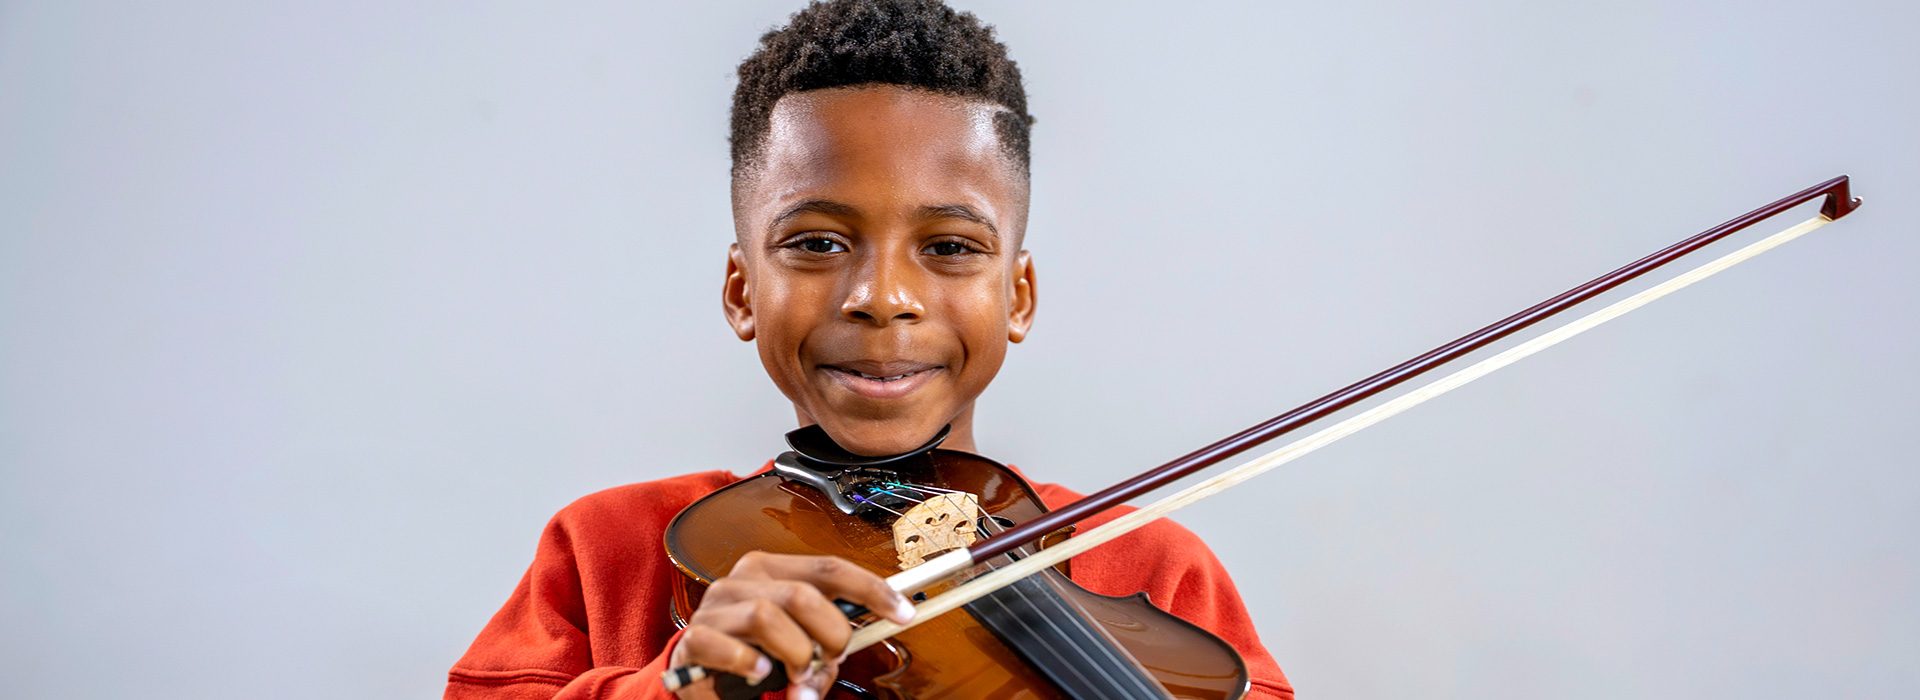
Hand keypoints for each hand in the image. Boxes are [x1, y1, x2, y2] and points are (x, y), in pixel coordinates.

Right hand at [668, 551, 914, 699]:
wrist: (697, 675)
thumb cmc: (754, 653)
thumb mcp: (797, 644)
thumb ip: (825, 645)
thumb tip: (841, 656)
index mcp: (772, 570)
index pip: (830, 568)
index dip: (872, 590)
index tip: (903, 612)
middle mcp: (743, 579)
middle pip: (803, 594)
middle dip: (830, 634)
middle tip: (830, 660)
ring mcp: (716, 606)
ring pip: (768, 617)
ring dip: (795, 654)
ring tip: (795, 676)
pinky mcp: (693, 638)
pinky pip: (729, 648)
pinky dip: (752, 666)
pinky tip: (759, 675)